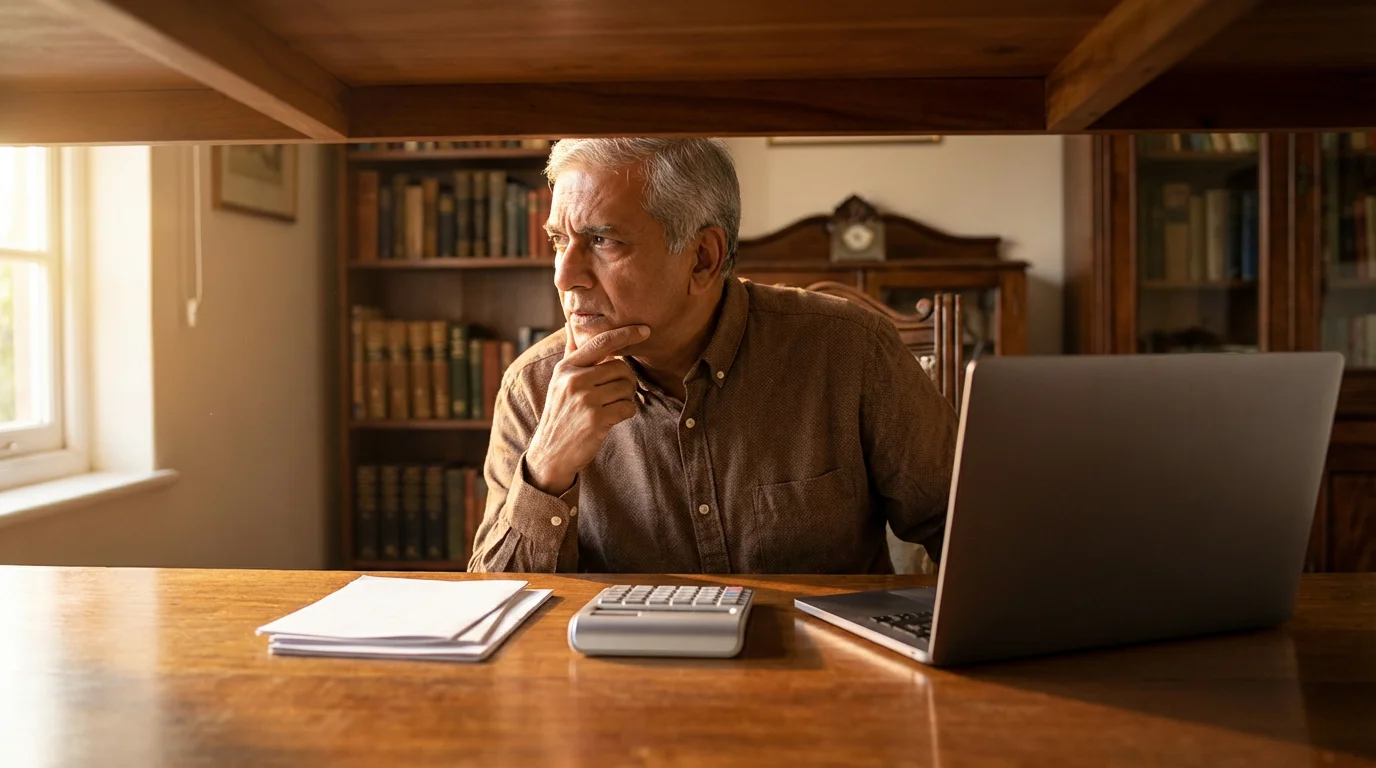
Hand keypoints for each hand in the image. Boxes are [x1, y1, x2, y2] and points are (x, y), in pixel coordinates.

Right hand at [525, 324, 649, 494]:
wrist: (551, 452)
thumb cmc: (561, 412)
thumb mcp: (559, 380)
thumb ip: (570, 352)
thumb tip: (569, 323)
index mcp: (566, 367)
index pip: (601, 343)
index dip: (625, 334)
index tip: (644, 329)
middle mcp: (574, 380)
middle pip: (621, 367)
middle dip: (625, 380)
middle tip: (616, 392)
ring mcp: (585, 400)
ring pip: (627, 387)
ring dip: (626, 397)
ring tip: (611, 406)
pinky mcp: (596, 419)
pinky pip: (628, 407)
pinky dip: (626, 412)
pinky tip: (612, 418)